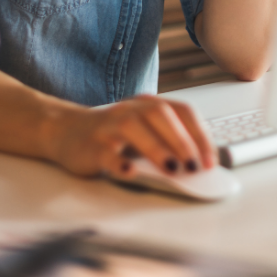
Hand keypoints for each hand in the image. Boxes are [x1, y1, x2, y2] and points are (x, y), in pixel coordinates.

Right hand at [46, 95, 217, 178]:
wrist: (65, 131)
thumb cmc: (112, 134)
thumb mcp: (143, 132)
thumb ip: (167, 142)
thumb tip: (198, 165)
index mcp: (148, 104)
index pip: (181, 111)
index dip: (199, 134)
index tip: (211, 160)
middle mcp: (130, 109)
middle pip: (160, 115)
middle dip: (181, 140)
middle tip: (195, 165)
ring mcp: (109, 125)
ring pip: (133, 128)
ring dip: (156, 149)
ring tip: (172, 169)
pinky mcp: (91, 145)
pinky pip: (105, 152)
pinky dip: (119, 162)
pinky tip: (130, 172)